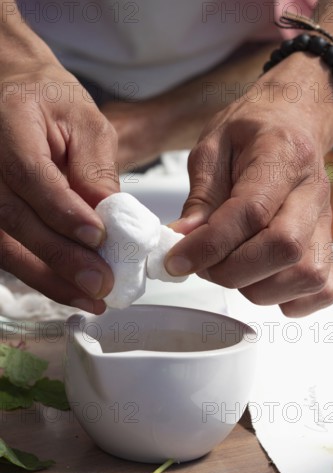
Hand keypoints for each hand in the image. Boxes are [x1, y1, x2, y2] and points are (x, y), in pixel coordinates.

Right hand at [0, 35, 117, 311]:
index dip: (62, 211)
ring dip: (48, 278)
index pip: (30, 175)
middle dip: (60, 257)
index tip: (99, 237)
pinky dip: (37, 275)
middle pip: (13, 218)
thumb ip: (95, 168)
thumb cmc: (55, 107)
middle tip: (100, 283)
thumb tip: (108, 217)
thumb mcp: (87, 124)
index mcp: (8, 125)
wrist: (19, 98)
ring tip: (89, 298)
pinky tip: (67, 290)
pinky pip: (4, 251)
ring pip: (3, 244)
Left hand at [166, 55, 332, 316]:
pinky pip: (323, 289)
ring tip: (233, 269)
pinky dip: (291, 299)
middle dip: (233, 271)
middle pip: (284, 249)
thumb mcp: (211, 148)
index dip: (210, 245)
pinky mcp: (328, 245)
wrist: (292, 121)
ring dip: (258, 287)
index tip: (177, 261)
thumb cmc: (250, 132)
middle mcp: (312, 192)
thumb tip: (185, 241)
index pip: (251, 213)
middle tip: (206, 264)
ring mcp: (326, 222)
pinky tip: (264, 281)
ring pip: (305, 275)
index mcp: (282, 156)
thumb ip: (200, 197)